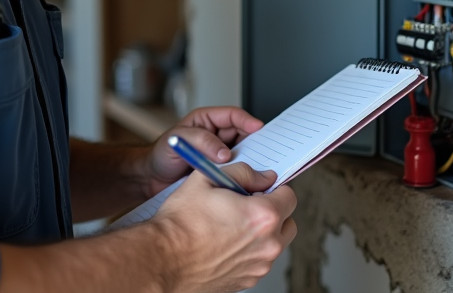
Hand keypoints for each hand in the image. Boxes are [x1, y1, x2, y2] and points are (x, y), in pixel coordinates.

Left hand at [143, 107, 263, 196]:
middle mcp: (215, 136)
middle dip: (255, 142)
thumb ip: (201, 141)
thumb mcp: (178, 141)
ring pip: (243, 154)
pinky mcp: (219, 172)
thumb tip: (224, 151)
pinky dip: (243, 174)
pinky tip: (247, 180)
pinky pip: (236, 170)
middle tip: (265, 152)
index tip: (258, 128)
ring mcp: (219, 155)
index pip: (232, 116)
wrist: (151, 179)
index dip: (247, 120)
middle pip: (243, 135)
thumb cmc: (160, 155)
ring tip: (258, 168)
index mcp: (206, 121)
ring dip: (250, 160)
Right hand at [152, 163, 297, 292]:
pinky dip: (249, 251)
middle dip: (273, 212)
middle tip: (248, 205)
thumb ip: (243, 172)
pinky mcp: (247, 281)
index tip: (259, 188)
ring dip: (263, 233)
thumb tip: (262, 176)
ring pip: (275, 244)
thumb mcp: (207, 179)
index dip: (273, 188)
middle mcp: (267, 245)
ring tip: (232, 225)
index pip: (289, 196)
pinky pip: (258, 261)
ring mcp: (258, 267)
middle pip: (288, 222)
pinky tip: (225, 243)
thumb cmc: (181, 223)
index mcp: (263, 216)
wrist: (162, 260)